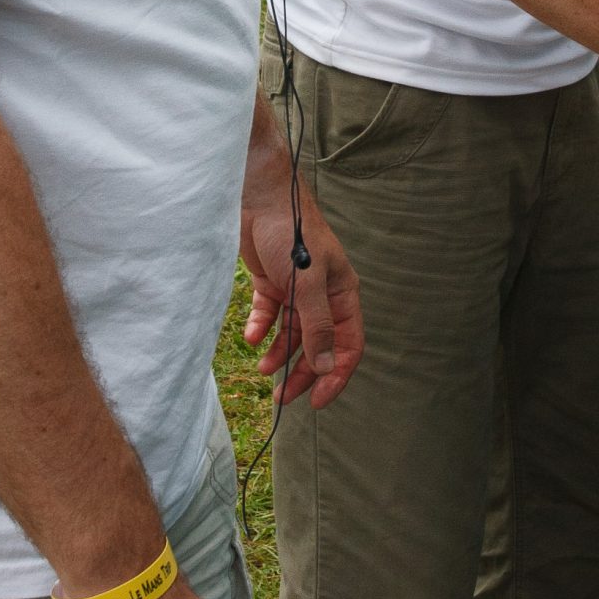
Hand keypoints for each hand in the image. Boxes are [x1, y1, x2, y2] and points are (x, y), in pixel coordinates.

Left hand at [240, 177, 363, 410]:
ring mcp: (296, 289)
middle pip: (318, 344)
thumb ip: (317, 326)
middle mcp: (322, 294)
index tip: (317, 402)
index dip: (335, 374)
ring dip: (279, 353)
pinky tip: (250, 338)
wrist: (257, 196)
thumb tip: (327, 367)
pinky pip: (268, 314)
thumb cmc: (290, 232)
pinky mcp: (271, 281)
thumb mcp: (306, 284)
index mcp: (341, 293)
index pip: (347, 344)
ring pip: (292, 333)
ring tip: (263, 369)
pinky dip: (260, 328)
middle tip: (282, 397)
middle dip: (303, 371)